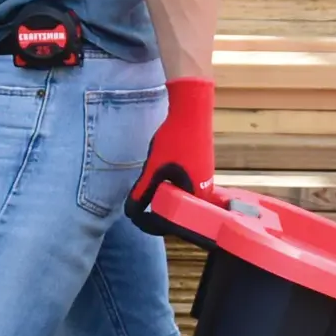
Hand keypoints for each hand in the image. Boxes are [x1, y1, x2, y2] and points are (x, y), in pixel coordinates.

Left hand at [126, 77, 214, 232]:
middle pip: (176, 212)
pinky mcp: (202, 169)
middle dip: (155, 209)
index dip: (150, 224)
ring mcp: (206, 180)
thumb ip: (143, 191)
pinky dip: (169, 186)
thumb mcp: (154, 167)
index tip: (135, 218)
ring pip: (180, 198)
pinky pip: (184, 186)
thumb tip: (130, 213)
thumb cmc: (175, 139)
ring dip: (161, 196)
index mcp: (196, 197)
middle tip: (137, 205)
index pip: (171, 223)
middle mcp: (205, 193)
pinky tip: (158, 174)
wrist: (192, 111)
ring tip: (145, 189)